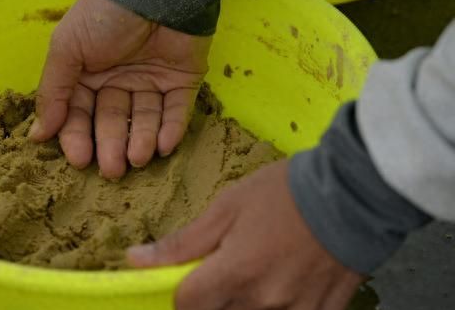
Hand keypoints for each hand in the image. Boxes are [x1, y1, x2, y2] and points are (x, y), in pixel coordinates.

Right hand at [30, 0, 211, 177]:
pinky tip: (163, 145)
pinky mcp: (183, 81)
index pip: (80, 115)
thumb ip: (53, 92)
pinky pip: (176, 111)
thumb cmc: (104, 17)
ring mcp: (152, 82)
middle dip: (112, 146)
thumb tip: (37, 136)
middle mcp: (119, 83)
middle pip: (113, 122)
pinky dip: (171, 130)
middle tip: (113, 169)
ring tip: (138, 157)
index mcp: (88, 75)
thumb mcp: (67, 49)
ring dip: (141, 141)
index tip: (80, 159)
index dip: (79, 138)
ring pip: (145, 120)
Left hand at [128, 160, 363, 309]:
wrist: (353, 193)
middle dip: (213, 298)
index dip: (181, 292)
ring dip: (243, 303)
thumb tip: (136, 260)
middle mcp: (262, 302)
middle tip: (229, 267)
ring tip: (259, 270)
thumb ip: (183, 243)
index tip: (190, 277)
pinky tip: (281, 283)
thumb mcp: (227, 207)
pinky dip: (277, 307)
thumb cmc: (285, 193)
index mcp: (235, 273)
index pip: (186, 305)